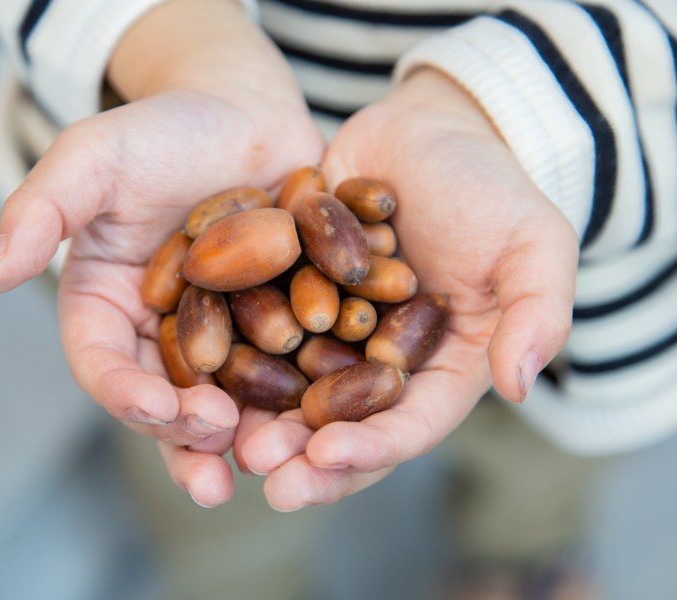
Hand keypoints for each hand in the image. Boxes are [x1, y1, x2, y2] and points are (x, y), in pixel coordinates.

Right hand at [0, 0, 324, 506]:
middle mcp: (164, 333)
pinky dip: (308, 392)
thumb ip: (42, 209)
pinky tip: (332, 415)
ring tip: (275, 460)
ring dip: (251, 436)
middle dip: (189, 434)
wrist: (240, 112)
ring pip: (232, 398)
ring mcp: (226, 334)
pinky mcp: (280, 322)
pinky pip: (291, 365)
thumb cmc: (160, 129)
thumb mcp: (94, 158)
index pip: (104, 364)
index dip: (125, 394)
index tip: (157, 410)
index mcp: (109, 307)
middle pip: (168, 399)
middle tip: (220, 456)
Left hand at [236, 68, 578, 510]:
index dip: (369, 448)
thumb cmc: (492, 188)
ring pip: (291, 386)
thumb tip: (518, 383)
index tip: (324, 459)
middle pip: (342, 423)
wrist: (432, 131)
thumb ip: (536, 314)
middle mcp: (380, 362)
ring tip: (222, 433)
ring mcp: (332, 331)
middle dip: (301, 453)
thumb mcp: (533, 245)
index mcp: (440, 369)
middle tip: (258, 468)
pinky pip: (260, 328)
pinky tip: (198, 364)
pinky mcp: (293, 292)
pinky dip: (234, 348)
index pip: (408, 424)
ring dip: (258, 414)